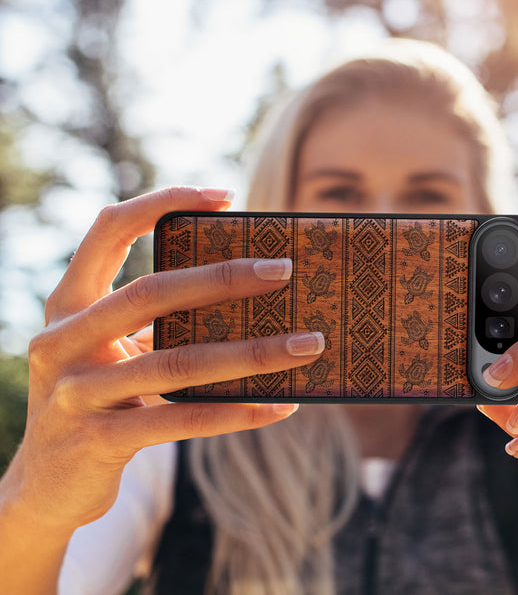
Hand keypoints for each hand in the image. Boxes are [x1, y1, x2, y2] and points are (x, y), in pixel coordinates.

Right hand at [3, 187, 323, 534]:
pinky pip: (183, 419)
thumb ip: (155, 322)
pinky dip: (238, 412)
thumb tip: (248, 294)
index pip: (108, 230)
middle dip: (223, 278)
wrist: (46, 486)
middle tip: (283, 270)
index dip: (163, 202)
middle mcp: (62, 340)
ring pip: (177, 362)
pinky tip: (281, 406)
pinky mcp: (98, 441)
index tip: (225, 196)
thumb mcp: (112, 351)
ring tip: (307, 345)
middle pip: (151, 292)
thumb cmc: (98, 399)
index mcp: (68, 304)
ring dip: (253, 352)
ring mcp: (76, 393)